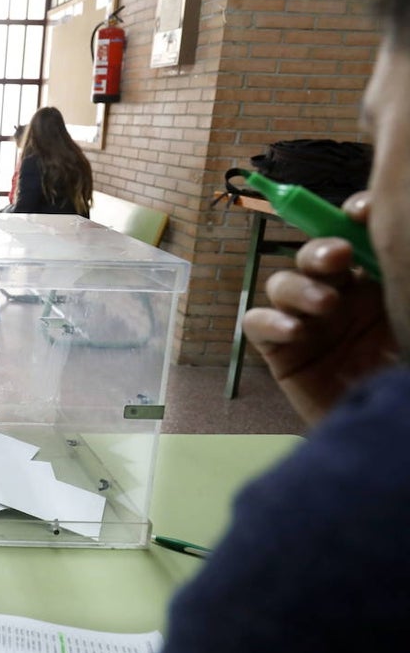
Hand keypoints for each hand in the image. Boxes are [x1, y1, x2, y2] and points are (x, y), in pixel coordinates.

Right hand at [242, 192, 396, 424]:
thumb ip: (400, 277)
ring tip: (325, 306)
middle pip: (314, 254)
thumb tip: (383, 220)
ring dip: (299, 287)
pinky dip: (270, 321)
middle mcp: (341, 297)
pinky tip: (295, 332)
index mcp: (377, 282)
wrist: (394, 439)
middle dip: (321, 249)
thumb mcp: (407, 316)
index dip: (353, 216)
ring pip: (282, 282)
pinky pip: (257, 323)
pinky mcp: (282, 353)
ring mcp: (308, 324)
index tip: (363, 213)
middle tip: (339, 258)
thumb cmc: (405, 375)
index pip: (356, 234)